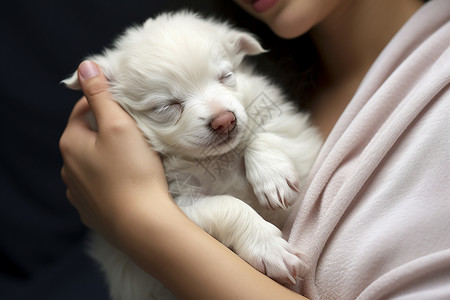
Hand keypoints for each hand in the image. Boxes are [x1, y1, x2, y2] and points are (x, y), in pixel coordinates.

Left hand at [60, 61, 168, 240]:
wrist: (142, 224)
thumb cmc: (133, 171)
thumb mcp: (118, 125)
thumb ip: (101, 95)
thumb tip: (86, 67)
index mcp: (71, 144)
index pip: (82, 111)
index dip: (102, 102)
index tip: (124, 103)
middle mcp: (68, 169)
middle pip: (87, 139)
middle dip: (106, 131)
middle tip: (134, 130)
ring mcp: (79, 193)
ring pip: (92, 164)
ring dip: (107, 157)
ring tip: (133, 158)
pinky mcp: (92, 211)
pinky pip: (99, 187)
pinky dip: (110, 180)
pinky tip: (128, 182)